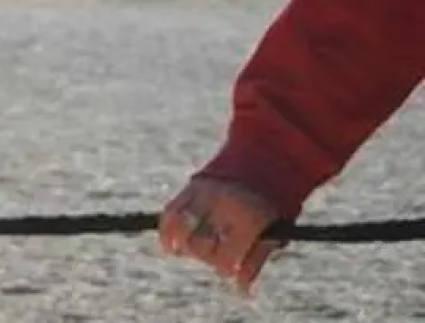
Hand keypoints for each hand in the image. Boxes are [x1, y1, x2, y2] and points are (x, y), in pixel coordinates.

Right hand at [158, 176, 283, 294]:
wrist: (270, 154)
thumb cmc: (277, 201)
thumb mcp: (275, 231)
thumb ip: (256, 260)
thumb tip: (240, 289)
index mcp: (248, 221)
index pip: (224, 260)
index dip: (225, 269)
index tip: (229, 267)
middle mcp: (224, 207)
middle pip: (200, 247)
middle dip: (205, 256)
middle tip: (213, 254)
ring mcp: (205, 194)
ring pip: (182, 231)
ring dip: (183, 245)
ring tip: (187, 250)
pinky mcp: (193, 185)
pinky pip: (171, 212)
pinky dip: (167, 230)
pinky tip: (169, 243)